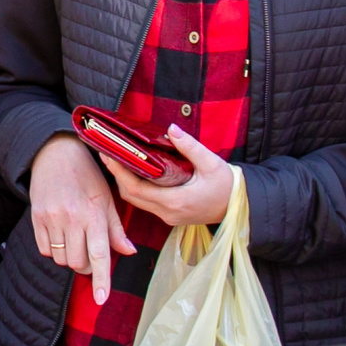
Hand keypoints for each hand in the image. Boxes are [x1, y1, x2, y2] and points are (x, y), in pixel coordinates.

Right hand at [27, 134, 134, 305]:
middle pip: (78, 263)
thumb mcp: (107, 199)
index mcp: (94, 214)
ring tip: (75, 241)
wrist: (55, 154)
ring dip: (70, 258)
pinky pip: (45, 250)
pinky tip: (61, 236)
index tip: (102, 299)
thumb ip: (116, 229)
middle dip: (86, 267)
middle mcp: (72, 219)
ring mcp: (51, 219)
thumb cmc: (88, 177)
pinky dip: (54, 250)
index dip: (101, 279)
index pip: (100, 254)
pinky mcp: (36, 218)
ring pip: (61, 259)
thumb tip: (128, 252)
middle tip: (90, 254)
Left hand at [100, 125, 238, 230]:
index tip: (108, 154)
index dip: (119, 172)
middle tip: (106, 152)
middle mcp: (167, 212)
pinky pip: (145, 203)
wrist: (238, 206)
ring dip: (125, 182)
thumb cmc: (226, 185)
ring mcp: (167, 216)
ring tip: (116, 159)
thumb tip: (171, 129)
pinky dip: (136, 188)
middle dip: (117, 175)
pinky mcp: (169, 215)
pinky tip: (134, 171)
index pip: (136, 188)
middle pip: (131, 196)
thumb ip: (189, 146)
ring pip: (136, 201)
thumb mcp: (211, 162)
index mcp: (175, 201)